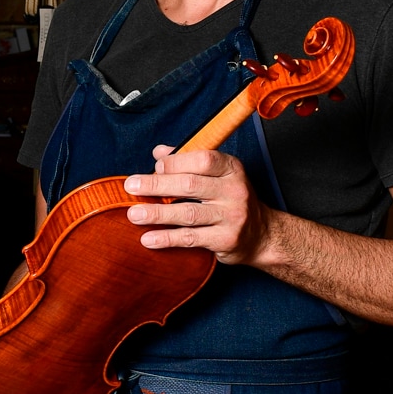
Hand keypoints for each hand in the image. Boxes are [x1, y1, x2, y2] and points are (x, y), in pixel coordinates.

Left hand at [123, 143, 279, 264]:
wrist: (261, 235)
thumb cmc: (231, 200)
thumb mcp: (217, 176)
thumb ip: (188, 162)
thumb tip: (159, 153)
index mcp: (231, 169)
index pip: (202, 159)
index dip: (176, 162)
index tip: (155, 167)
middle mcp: (234, 190)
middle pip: (190, 185)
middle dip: (156, 185)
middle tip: (131, 187)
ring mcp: (232, 217)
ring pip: (188, 213)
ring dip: (157, 213)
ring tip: (134, 214)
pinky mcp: (225, 240)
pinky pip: (190, 238)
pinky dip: (166, 238)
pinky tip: (147, 238)